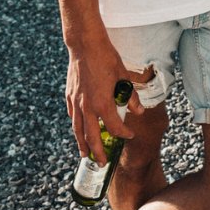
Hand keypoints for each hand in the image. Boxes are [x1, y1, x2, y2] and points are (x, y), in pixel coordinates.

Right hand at [66, 44, 142, 161]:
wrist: (85, 46)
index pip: (114, 127)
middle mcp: (88, 107)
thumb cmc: (107, 59)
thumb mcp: (124, 76)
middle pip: (92, 136)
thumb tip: (139, 111)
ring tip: (85, 155)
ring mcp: (76, 102)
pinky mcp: (69, 96)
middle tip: (101, 163)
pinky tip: (78, 129)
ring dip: (82, 144)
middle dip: (97, 152)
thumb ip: (131, 96)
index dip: (124, 133)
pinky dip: (75, 125)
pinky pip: (72, 115)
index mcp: (103, 103)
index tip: (130, 135)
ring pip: (78, 129)